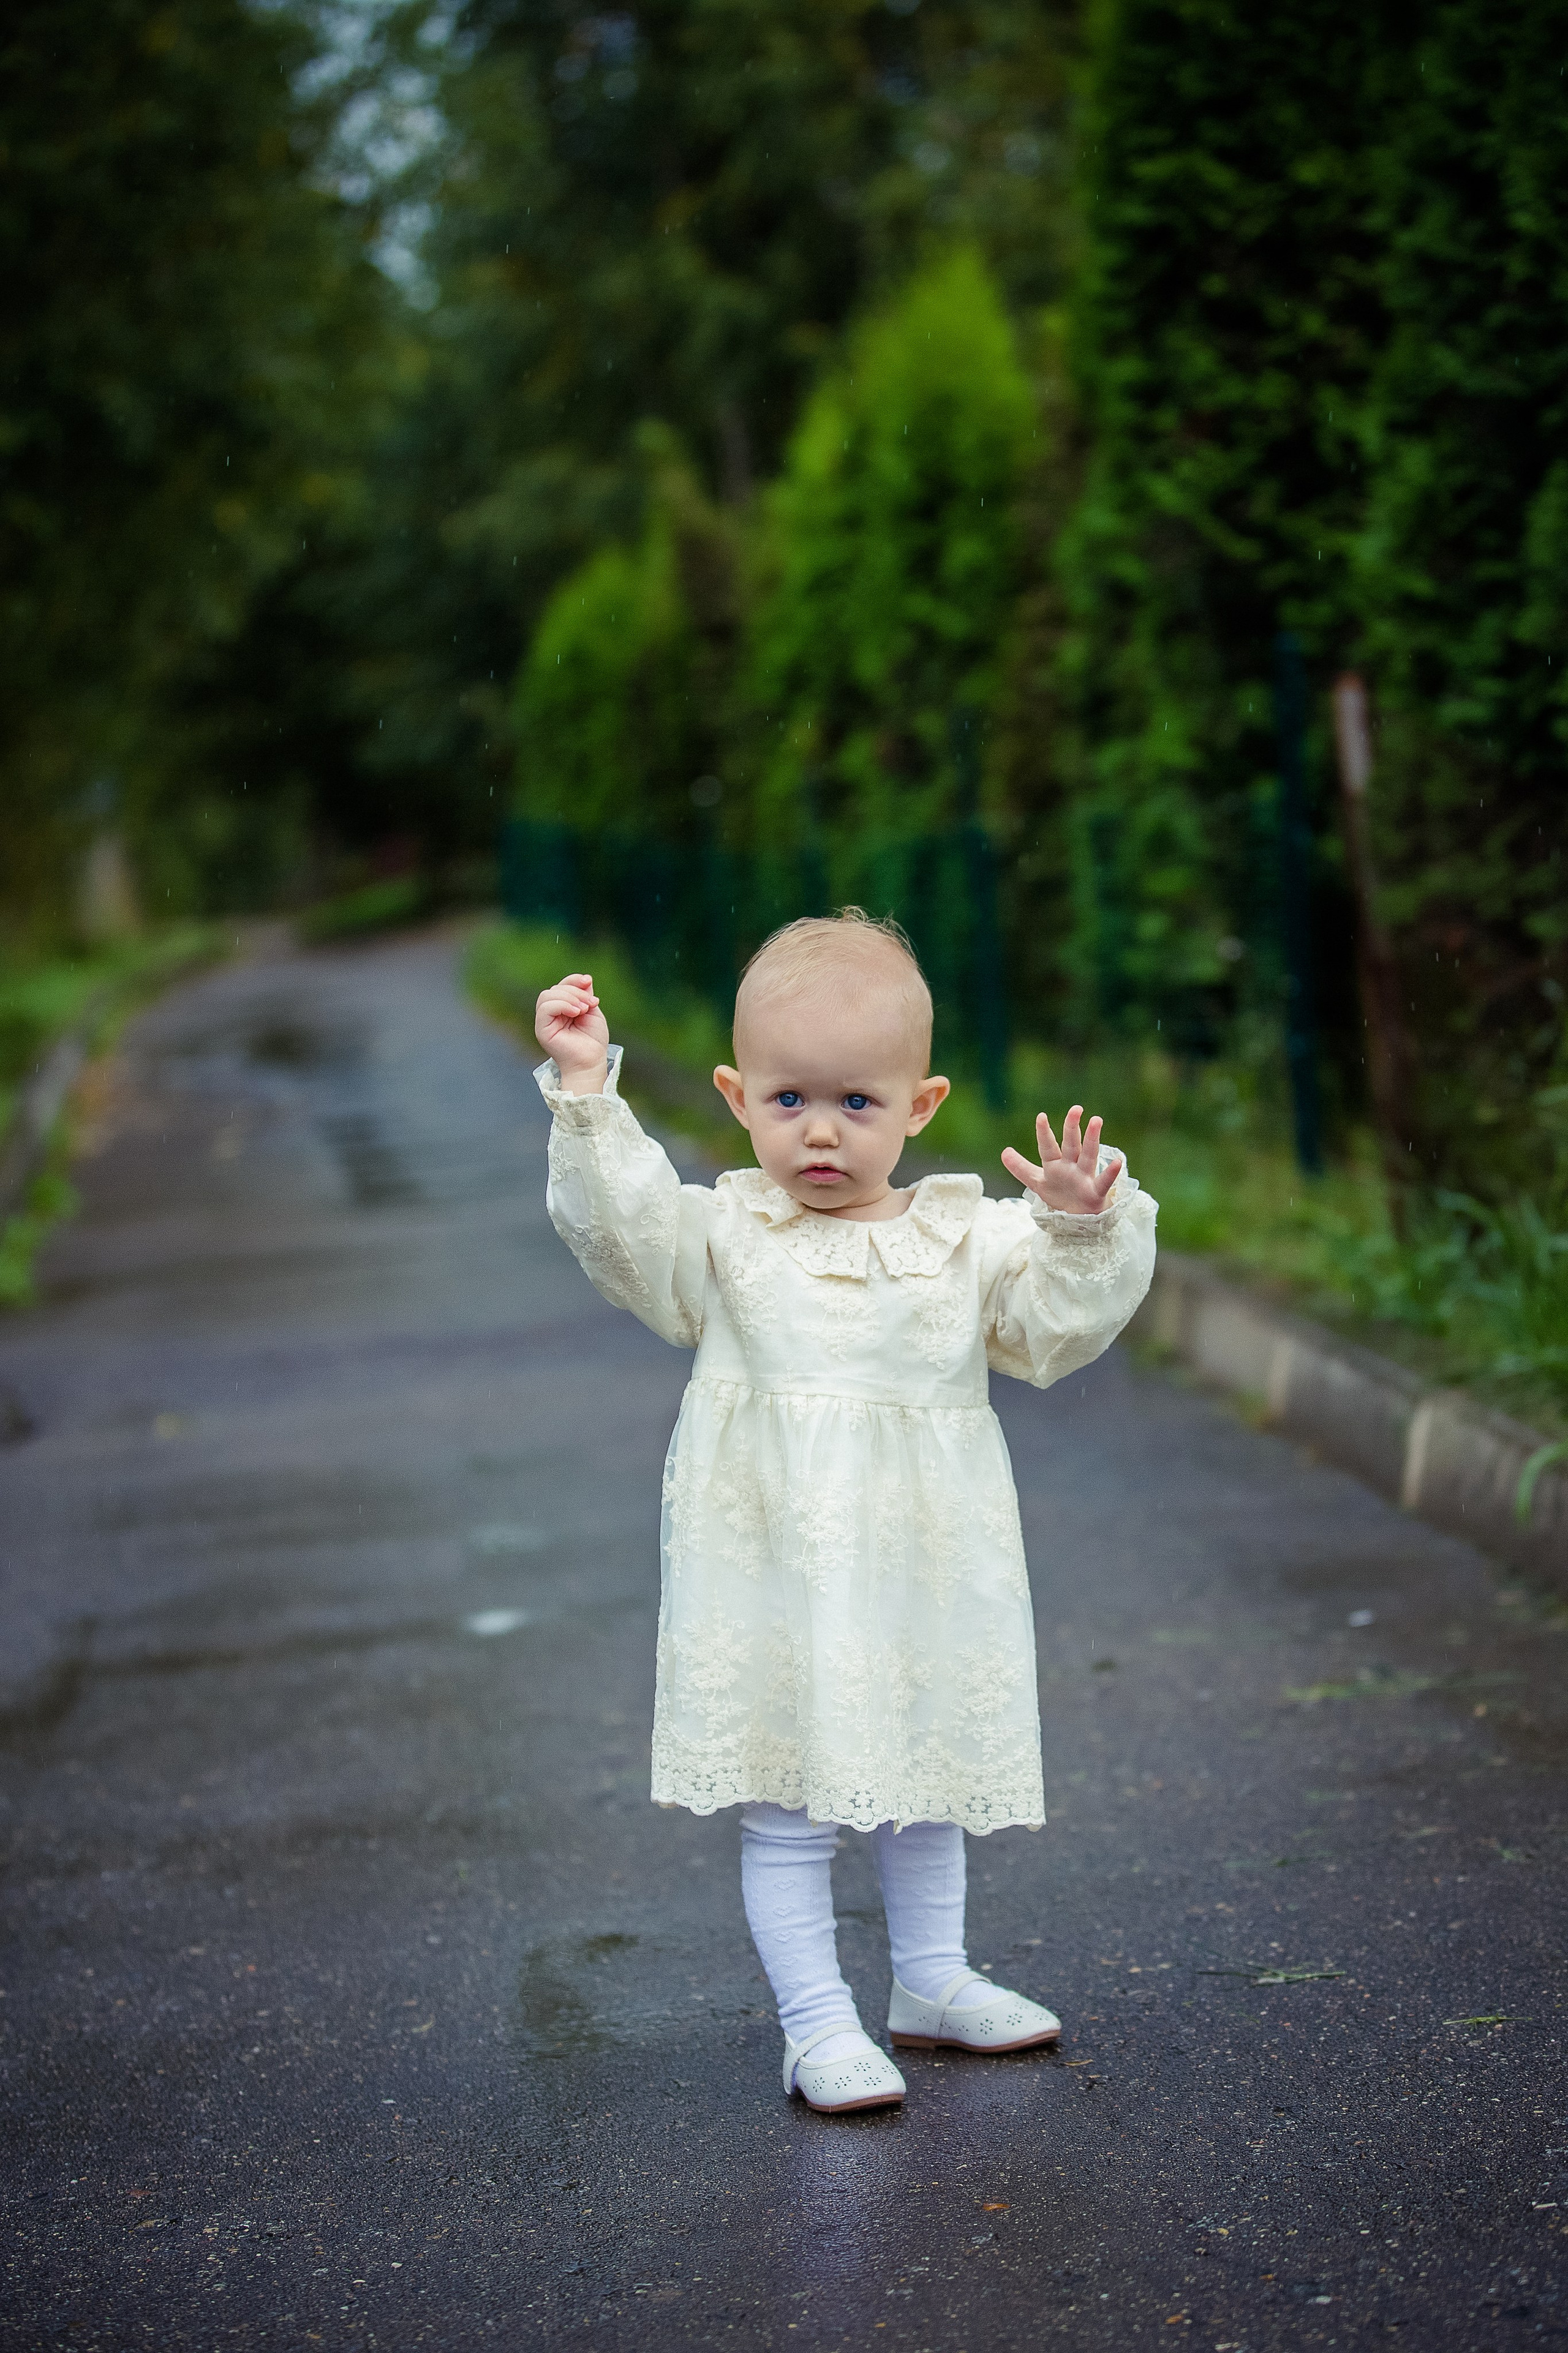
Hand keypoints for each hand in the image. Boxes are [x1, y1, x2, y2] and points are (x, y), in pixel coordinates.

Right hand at [535, 972, 609, 1093]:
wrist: (591, 1063)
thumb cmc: (593, 1041)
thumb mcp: (592, 1012)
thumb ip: (586, 996)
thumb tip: (585, 979)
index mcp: (561, 1009)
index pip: (560, 986)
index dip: (573, 980)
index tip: (588, 981)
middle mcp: (550, 1015)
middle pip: (554, 989)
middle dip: (575, 991)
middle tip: (591, 1003)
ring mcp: (544, 1022)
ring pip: (547, 995)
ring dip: (569, 997)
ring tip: (584, 1009)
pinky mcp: (542, 1030)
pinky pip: (545, 1008)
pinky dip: (562, 1005)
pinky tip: (576, 1012)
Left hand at [1001, 1105, 1121, 1215]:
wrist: (1078, 1218)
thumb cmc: (1060, 1195)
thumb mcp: (1038, 1182)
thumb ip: (1021, 1167)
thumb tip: (1004, 1152)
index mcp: (1055, 1164)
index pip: (1047, 1147)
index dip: (1044, 1133)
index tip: (1041, 1116)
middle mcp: (1071, 1166)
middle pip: (1071, 1144)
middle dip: (1072, 1127)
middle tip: (1076, 1108)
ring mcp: (1084, 1177)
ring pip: (1089, 1155)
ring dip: (1092, 1139)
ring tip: (1096, 1121)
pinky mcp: (1095, 1192)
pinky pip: (1104, 1181)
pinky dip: (1110, 1172)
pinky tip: (1118, 1162)